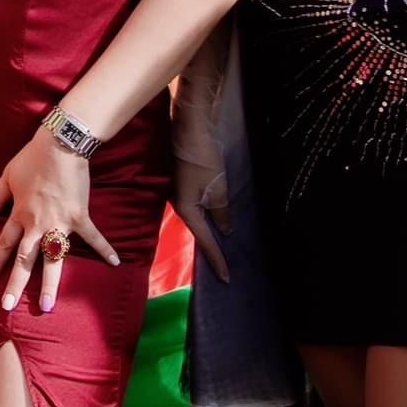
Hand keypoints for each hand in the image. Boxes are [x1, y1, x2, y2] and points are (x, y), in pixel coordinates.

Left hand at [0, 128, 119, 312]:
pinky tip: (115, 263)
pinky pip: (93, 237)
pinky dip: (105, 249)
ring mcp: (59, 223)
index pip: (5, 243)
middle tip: (8, 306)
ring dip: (51, 283)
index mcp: (19, 215)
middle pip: (25, 260)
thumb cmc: (32, 159)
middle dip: (16, 284)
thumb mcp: (7, 176)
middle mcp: (37, 224)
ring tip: (48, 306)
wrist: (59, 147)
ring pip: (53, 259)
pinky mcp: (79, 218)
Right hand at [171, 156, 231, 283]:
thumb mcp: (217, 187)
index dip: (216, 259)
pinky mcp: (187, 182)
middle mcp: (181, 203)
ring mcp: (182, 192)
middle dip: (211, 250)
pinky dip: (209, 216)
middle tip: (224, 269)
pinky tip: (216, 219)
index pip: (205, 240)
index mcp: (186, 208)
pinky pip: (200, 206)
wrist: (190, 128)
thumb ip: (221, 211)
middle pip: (199, 232)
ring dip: (211, 233)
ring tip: (223, 249)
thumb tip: (224, 229)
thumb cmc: (202, 159)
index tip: (226, 279)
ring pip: (199, 219)